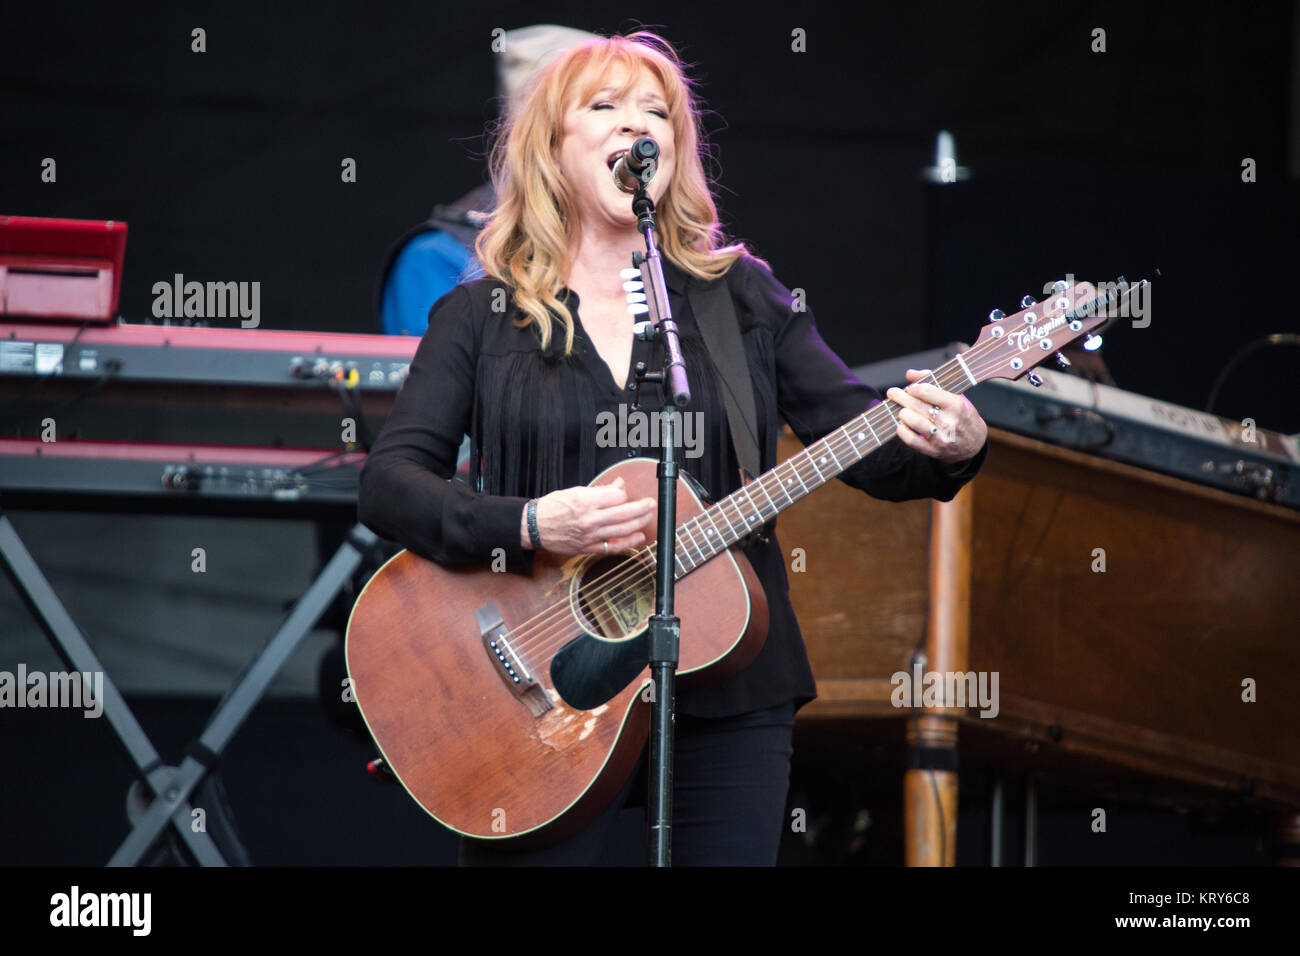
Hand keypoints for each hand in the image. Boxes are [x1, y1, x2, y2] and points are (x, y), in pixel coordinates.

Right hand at [521, 476, 655, 554]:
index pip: (616, 496)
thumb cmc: (552, 508)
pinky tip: (638, 537)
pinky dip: (628, 543)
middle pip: (624, 513)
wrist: (534, 527)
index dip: (623, 493)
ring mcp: (591, 535)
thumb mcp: (574, 491)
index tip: (623, 492)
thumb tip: (618, 486)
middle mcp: (590, 519)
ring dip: (639, 523)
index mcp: (585, 501)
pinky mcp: (589, 548)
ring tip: (648, 517)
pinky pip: (614, 547)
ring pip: (623, 530)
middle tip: (650, 503)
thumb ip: (599, 490)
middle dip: (642, 507)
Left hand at [886, 368, 987, 463]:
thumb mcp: (956, 396)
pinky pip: (911, 439)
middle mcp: (948, 421)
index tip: (910, 388)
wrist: (974, 443)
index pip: (927, 392)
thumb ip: (933, 382)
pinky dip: (902, 430)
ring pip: (913, 422)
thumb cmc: (962, 416)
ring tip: (901, 410)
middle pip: (917, 405)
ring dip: (903, 413)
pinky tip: (902, 424)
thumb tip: (910, 374)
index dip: (914, 388)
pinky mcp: (932, 450)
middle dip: (901, 397)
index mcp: (955, 405)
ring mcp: (940, 437)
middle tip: (893, 393)